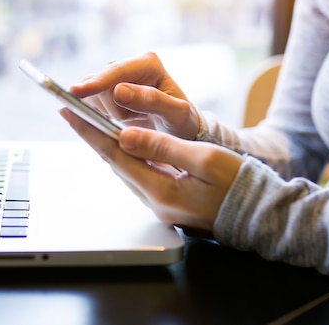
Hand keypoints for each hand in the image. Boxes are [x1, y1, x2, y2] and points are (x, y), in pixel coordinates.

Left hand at [60, 108, 242, 231]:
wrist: (259, 216)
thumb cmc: (238, 185)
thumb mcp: (204, 160)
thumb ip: (162, 148)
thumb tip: (125, 136)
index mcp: (161, 191)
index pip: (115, 156)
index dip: (90, 132)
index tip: (69, 112)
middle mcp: (154, 202)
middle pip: (115, 163)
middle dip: (92, 137)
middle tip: (73, 113)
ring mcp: (161, 205)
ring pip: (125, 170)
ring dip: (108, 146)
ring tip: (91, 124)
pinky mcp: (168, 202)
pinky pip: (139, 176)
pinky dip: (127, 156)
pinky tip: (124, 145)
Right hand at [69, 52, 199, 139]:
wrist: (178, 130)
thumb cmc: (182, 120)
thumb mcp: (176, 114)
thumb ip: (153, 101)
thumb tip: (119, 91)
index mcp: (148, 63)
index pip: (116, 71)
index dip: (97, 82)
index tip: (76, 92)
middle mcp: (129, 66)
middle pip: (100, 84)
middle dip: (111, 108)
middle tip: (134, 120)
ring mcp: (115, 79)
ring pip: (92, 95)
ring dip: (107, 114)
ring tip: (132, 120)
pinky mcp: (105, 93)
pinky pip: (90, 104)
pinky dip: (100, 117)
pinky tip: (117, 122)